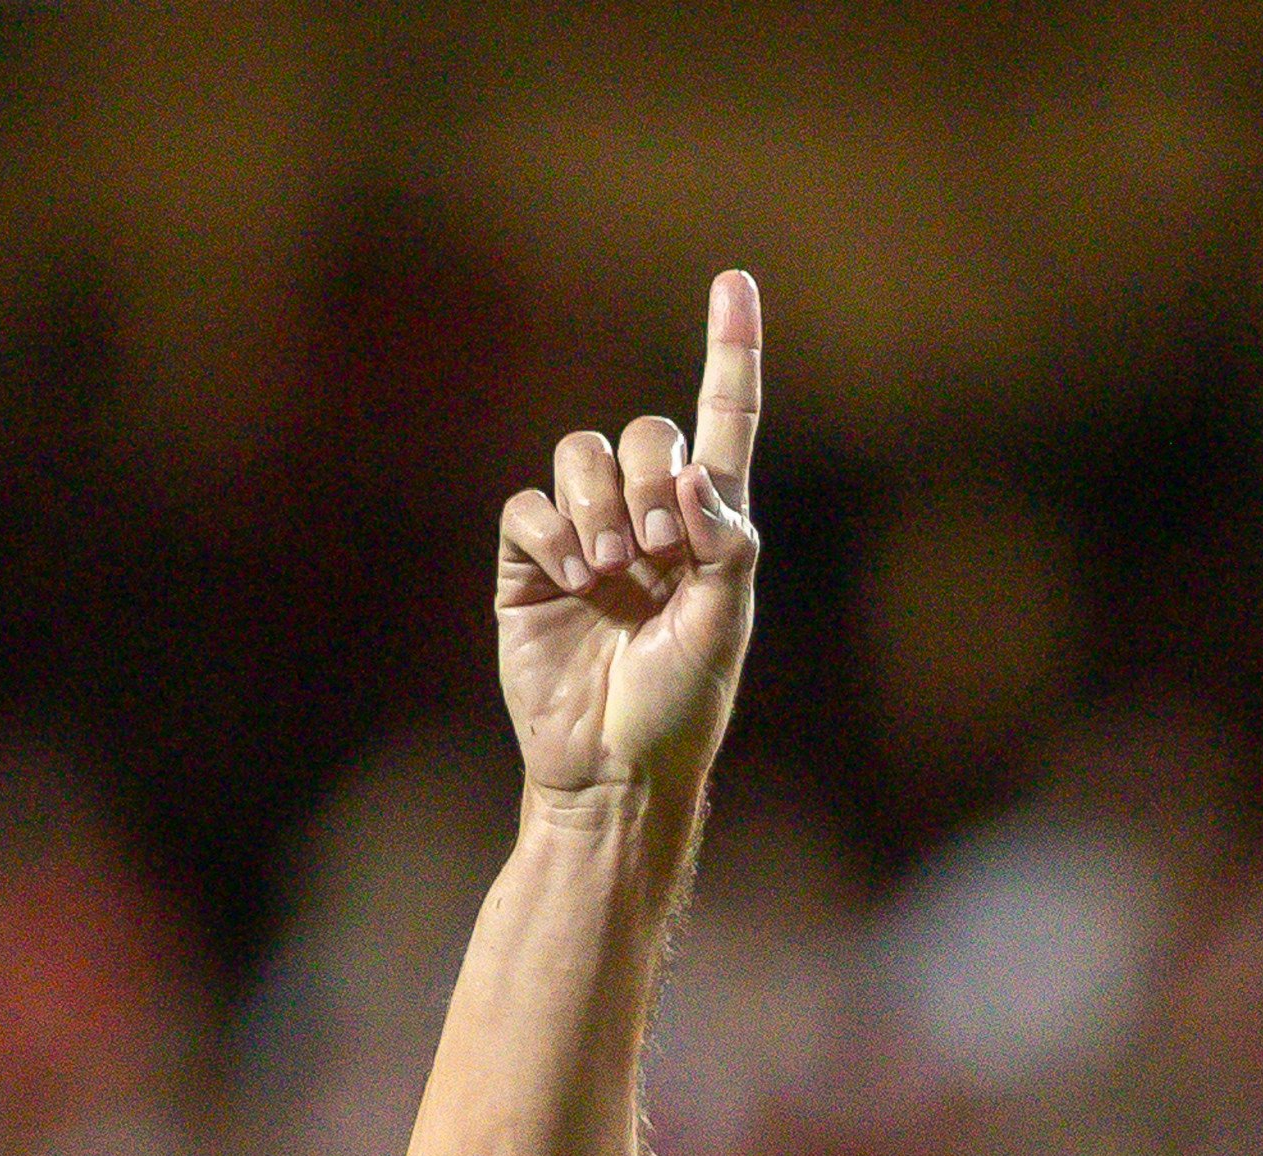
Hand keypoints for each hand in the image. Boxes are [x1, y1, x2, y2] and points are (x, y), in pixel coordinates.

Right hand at [495, 271, 763, 797]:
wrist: (611, 767)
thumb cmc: (679, 707)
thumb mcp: (723, 631)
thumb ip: (727, 549)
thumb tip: (699, 478)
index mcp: (711, 528)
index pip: (724, 422)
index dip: (730, 352)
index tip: (734, 282)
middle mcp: (648, 518)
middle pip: (645, 433)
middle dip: (652, 479)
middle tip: (658, 550)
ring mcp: (585, 535)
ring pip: (581, 454)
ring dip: (599, 501)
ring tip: (611, 569)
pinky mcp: (529, 561)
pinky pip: (528, 506)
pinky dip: (551, 532)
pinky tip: (571, 580)